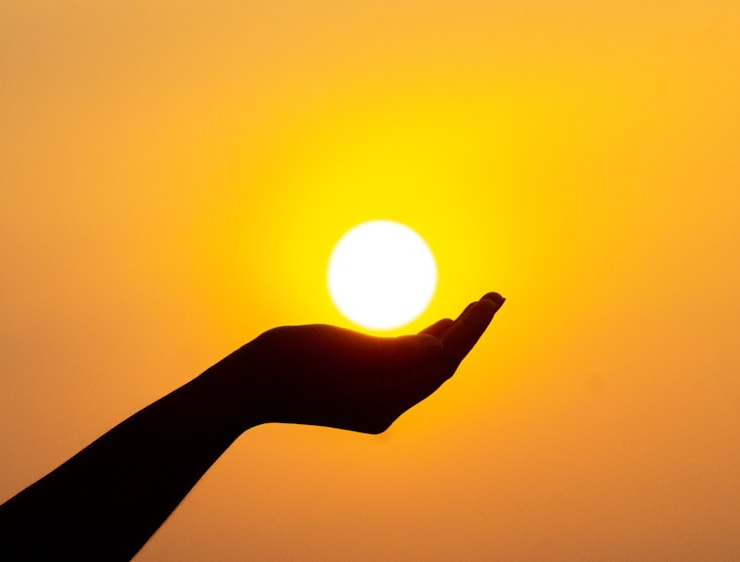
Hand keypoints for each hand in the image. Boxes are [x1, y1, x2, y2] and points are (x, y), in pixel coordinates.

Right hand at [233, 292, 504, 433]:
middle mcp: (386, 409)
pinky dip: (422, 349)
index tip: (492, 299)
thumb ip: (396, 349)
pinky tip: (435, 328)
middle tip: (494, 297)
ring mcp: (375, 407)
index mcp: (385, 400)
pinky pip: (405, 373)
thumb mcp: (344, 347)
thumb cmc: (289, 360)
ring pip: (426, 371)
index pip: (444, 361)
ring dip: (450, 339)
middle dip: (469, 332)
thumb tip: (440, 344)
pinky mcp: (363, 399)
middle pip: (441, 368)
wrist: (245, 388)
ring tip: (475, 310)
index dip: (472, 329)